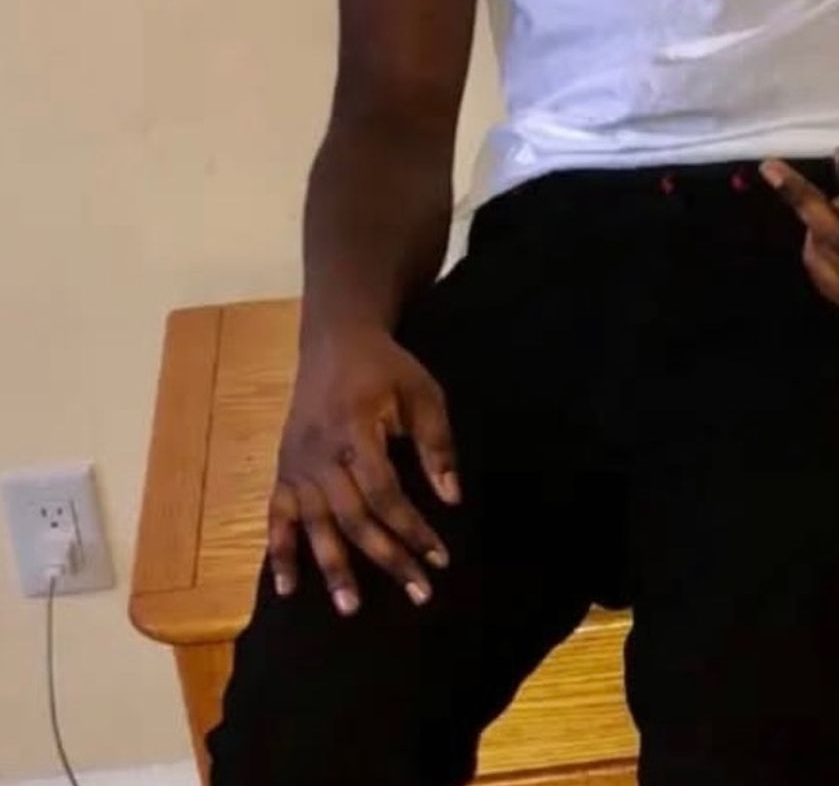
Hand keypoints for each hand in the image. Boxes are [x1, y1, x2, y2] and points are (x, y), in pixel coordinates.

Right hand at [269, 324, 459, 615]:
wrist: (334, 341)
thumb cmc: (386, 368)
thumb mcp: (423, 393)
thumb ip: (437, 445)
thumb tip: (451, 499)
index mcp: (355, 429)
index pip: (384, 491)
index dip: (411, 527)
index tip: (439, 556)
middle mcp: (320, 452)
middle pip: (353, 516)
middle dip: (386, 557)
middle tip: (417, 594)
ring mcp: (296, 463)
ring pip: (314, 524)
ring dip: (332, 568)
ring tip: (350, 608)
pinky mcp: (283, 469)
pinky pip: (276, 517)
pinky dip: (279, 553)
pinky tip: (286, 588)